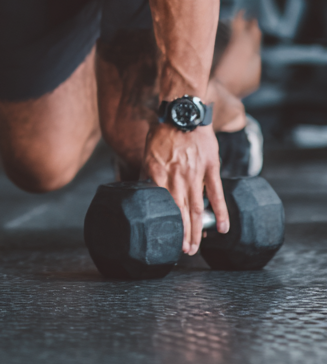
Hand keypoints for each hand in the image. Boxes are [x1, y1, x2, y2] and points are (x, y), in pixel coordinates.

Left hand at [143, 122, 227, 254]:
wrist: (183, 112)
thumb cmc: (163, 131)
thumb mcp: (148, 152)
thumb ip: (147, 173)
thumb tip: (141, 190)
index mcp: (158, 172)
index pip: (163, 205)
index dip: (166, 224)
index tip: (165, 240)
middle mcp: (177, 176)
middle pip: (180, 211)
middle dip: (182, 234)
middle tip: (184, 252)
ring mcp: (195, 173)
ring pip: (197, 207)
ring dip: (196, 229)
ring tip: (196, 247)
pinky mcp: (211, 168)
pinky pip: (216, 193)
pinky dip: (221, 212)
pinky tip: (222, 228)